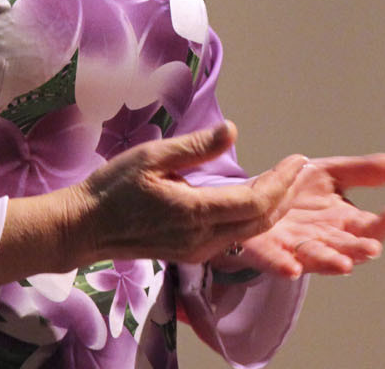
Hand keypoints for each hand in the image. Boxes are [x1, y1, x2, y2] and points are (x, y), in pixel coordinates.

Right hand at [68, 121, 307, 265]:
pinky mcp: (191, 253)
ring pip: (251, 232)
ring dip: (274, 207)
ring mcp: (197, 250)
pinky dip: (254, 218)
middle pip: (261, 221)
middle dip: (287, 194)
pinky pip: (235, 237)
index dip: (282, 182)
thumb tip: (232, 130)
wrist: (84, 228)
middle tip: (300, 168)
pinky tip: (257, 198)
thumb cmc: (112, 188)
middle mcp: (201, 239)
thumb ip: (195, 147)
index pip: (255, 202)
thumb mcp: (151, 157)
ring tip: (287, 180)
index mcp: (194, 213)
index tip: (298, 160)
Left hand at [220, 153, 384, 278]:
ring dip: (330, 263)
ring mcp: (296, 249)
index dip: (384, 223)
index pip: (370, 227)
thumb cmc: (296, 190)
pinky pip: (276, 262)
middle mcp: (324, 240)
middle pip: (347, 248)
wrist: (253, 197)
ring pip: (317, 259)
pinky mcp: (267, 251)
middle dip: (360, 249)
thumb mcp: (331, 173)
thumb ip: (363, 172)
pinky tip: (292, 269)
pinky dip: (284, 266)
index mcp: (343, 223)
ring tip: (344, 265)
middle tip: (374, 247)